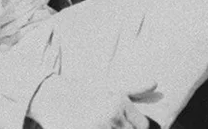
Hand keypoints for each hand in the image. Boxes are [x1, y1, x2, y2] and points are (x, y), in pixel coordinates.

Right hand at [29, 75, 156, 128]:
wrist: (51, 96)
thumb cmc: (83, 91)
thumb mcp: (109, 86)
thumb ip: (134, 88)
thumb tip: (156, 82)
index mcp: (119, 102)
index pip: (142, 125)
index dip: (135, 127)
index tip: (122, 123)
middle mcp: (111, 115)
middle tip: (108, 123)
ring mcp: (98, 127)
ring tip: (100, 123)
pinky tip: (94, 126)